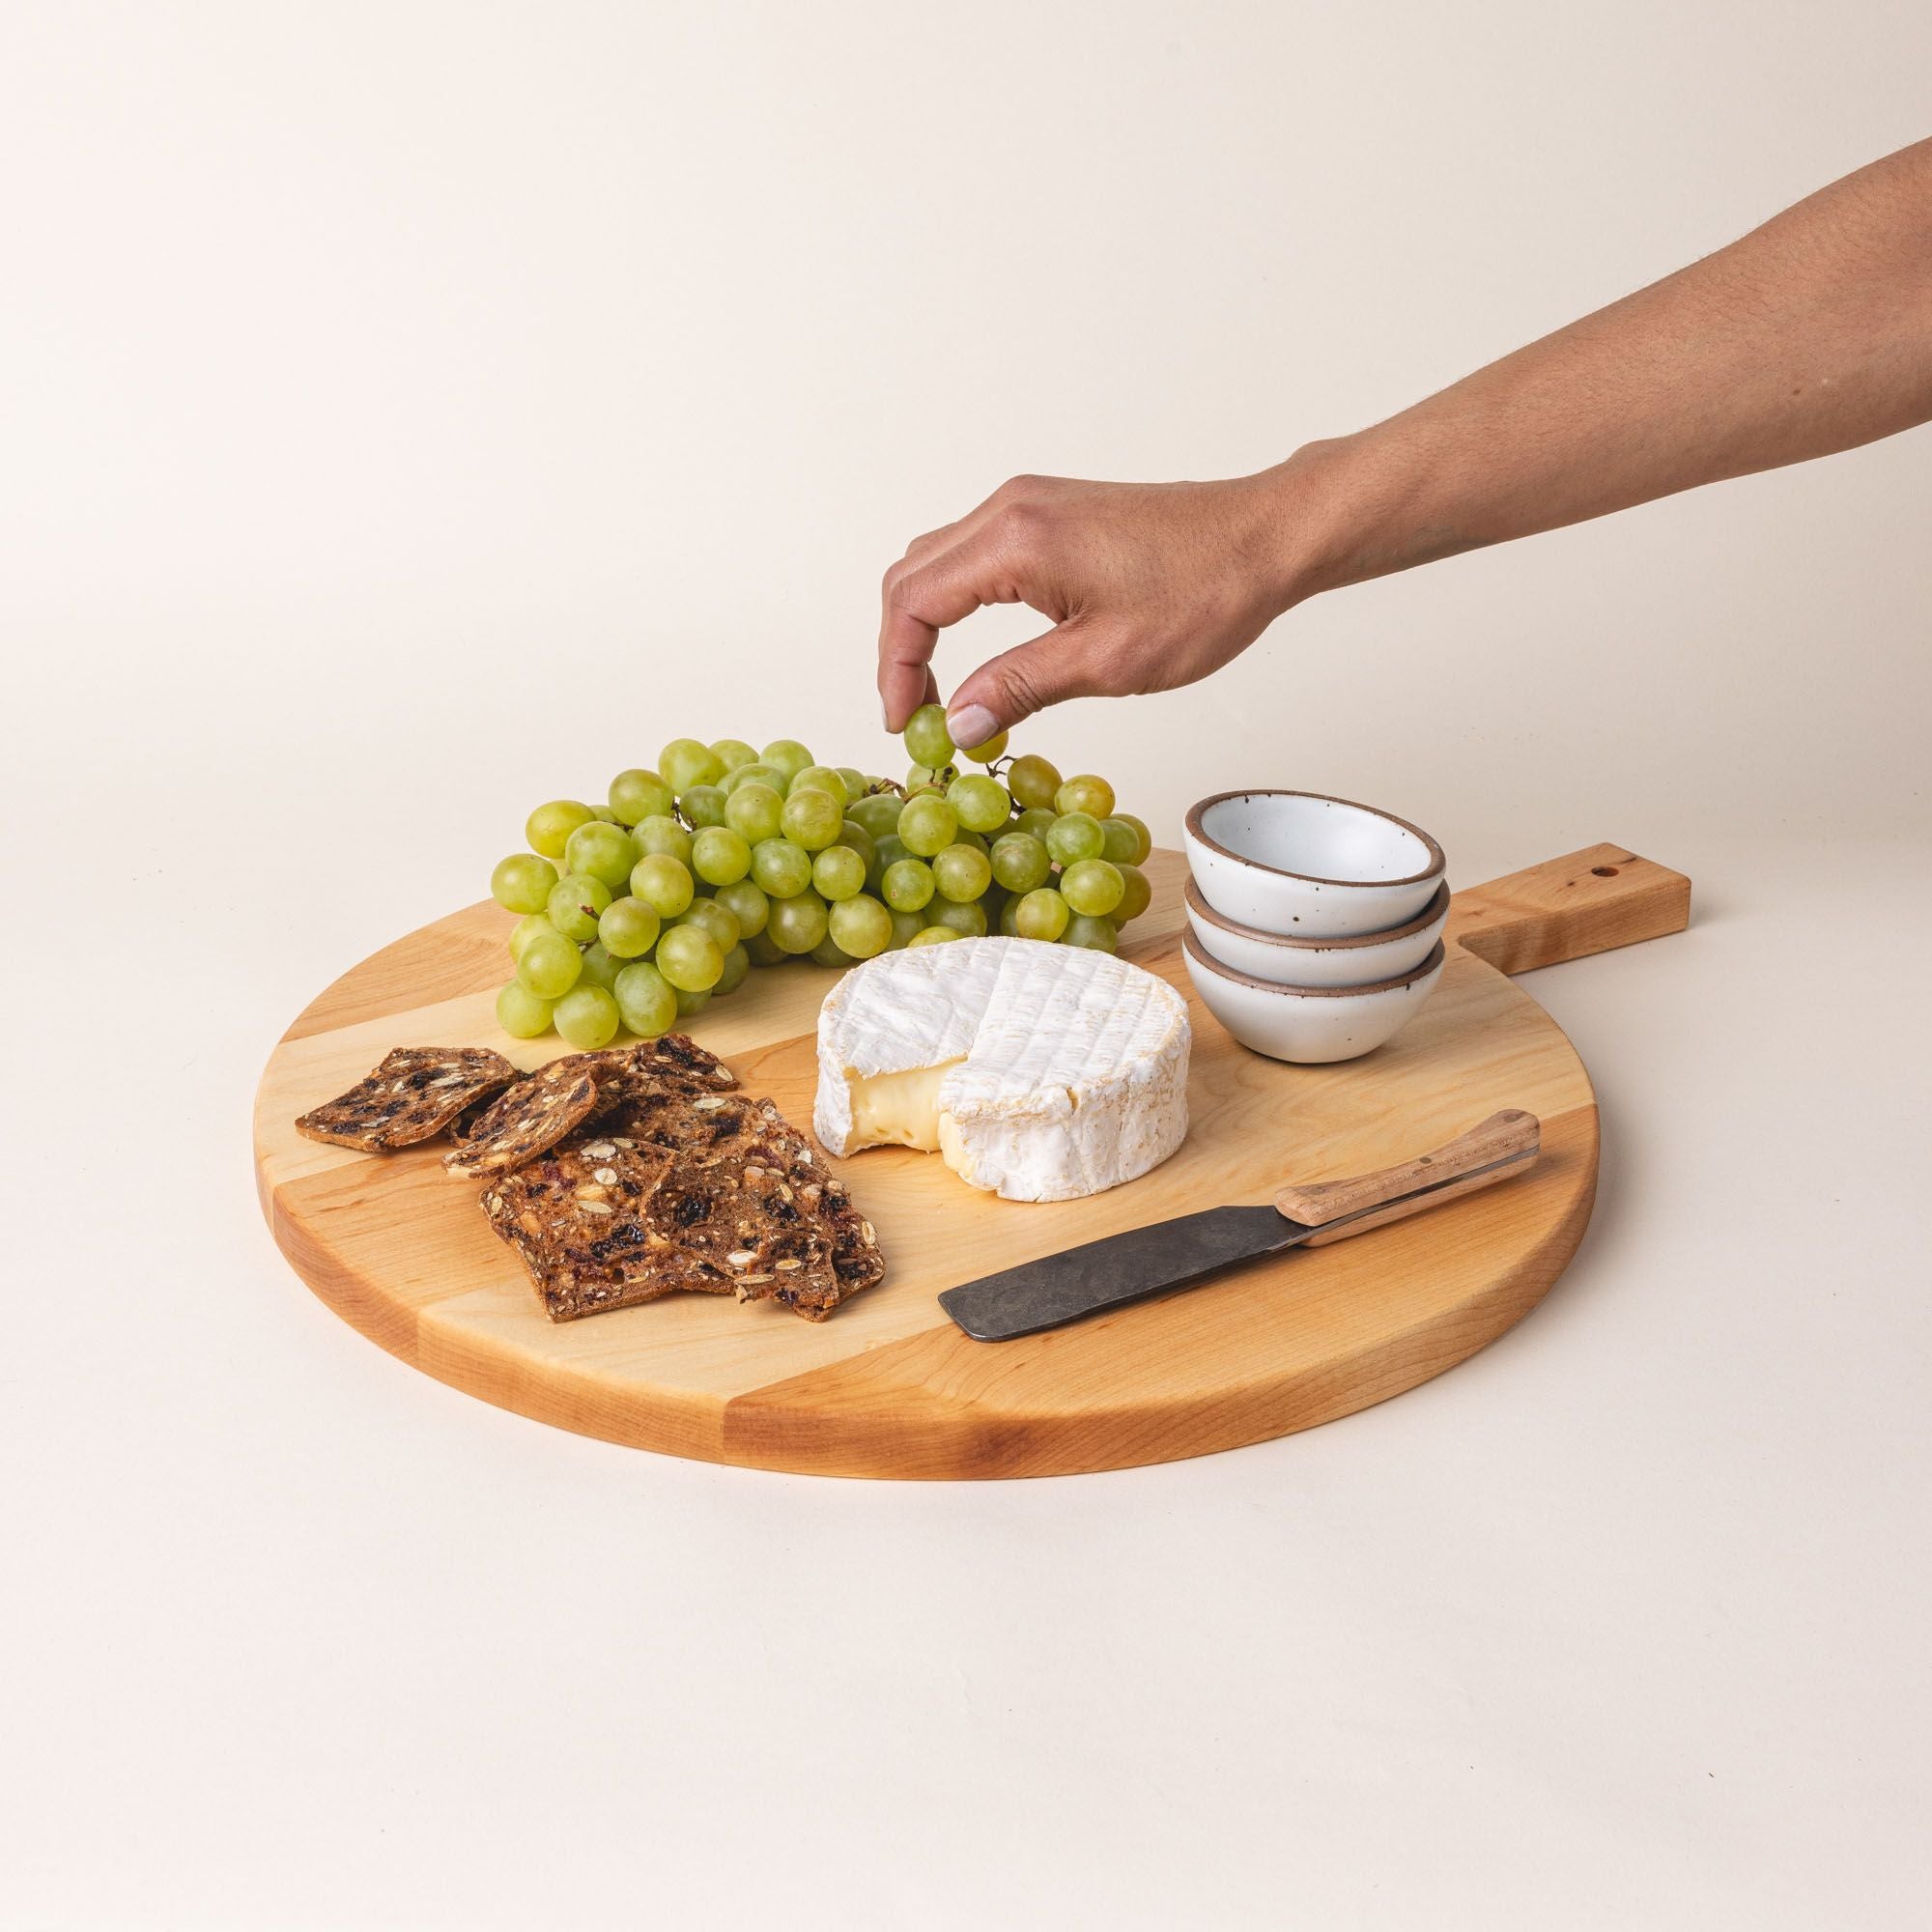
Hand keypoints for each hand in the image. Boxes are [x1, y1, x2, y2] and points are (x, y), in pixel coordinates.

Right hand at [875, 468, 1311, 742]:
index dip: (896, 670)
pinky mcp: (1050, 513)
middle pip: (910, 576)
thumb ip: (1020, 687)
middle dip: (900, 651)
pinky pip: (973, 555)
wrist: (1266, 538)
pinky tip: (979, 655)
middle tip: (916, 718)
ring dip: (925, 627)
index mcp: (1016, 540)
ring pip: (937, 563)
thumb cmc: (1204, 594)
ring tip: (943, 696)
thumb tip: (959, 725)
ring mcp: (1029, 504)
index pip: (913, 603)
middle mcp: (1010, 508)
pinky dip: (956, 605)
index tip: (906, 726)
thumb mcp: (1106, 661)